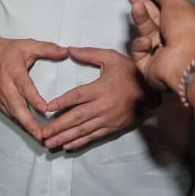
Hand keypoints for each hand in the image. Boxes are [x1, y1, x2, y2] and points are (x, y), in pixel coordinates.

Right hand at [0, 36, 68, 141]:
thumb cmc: (8, 49)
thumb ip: (48, 49)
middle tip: (41, 134)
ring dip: (25, 125)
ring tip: (39, 137)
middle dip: (28, 122)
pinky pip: (9, 113)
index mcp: (14, 71)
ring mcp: (0, 95)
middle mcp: (6, 85)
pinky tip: (29, 129)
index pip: (25, 87)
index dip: (34, 100)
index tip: (45, 110)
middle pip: (17, 107)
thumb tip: (66, 52)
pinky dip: (19, 122)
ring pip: (12, 113)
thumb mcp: (28, 45)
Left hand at [40, 47, 157, 151]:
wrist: (152, 91)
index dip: (62, 102)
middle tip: (42, 134)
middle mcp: (103, 106)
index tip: (47, 108)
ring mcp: (108, 119)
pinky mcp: (112, 127)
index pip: (78, 96)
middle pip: (77, 117)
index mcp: (101, 88)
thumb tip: (70, 50)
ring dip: (65, 137)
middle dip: (58, 127)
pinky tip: (67, 145)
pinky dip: (80, 142)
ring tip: (49, 143)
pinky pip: (94, 136)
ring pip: (83, 130)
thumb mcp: (111, 57)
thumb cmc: (131, 72)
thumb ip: (90, 54)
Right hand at [121, 0, 194, 90]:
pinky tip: (147, 40)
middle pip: (152, 15)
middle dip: (139, 0)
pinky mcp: (153, 65)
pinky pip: (138, 51)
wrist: (189, 60)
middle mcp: (176, 35)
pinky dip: (140, 44)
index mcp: (186, 19)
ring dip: (140, 18)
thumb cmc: (192, 32)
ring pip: (144, 31)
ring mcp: (164, 50)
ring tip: (137, 7)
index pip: (164, 2)